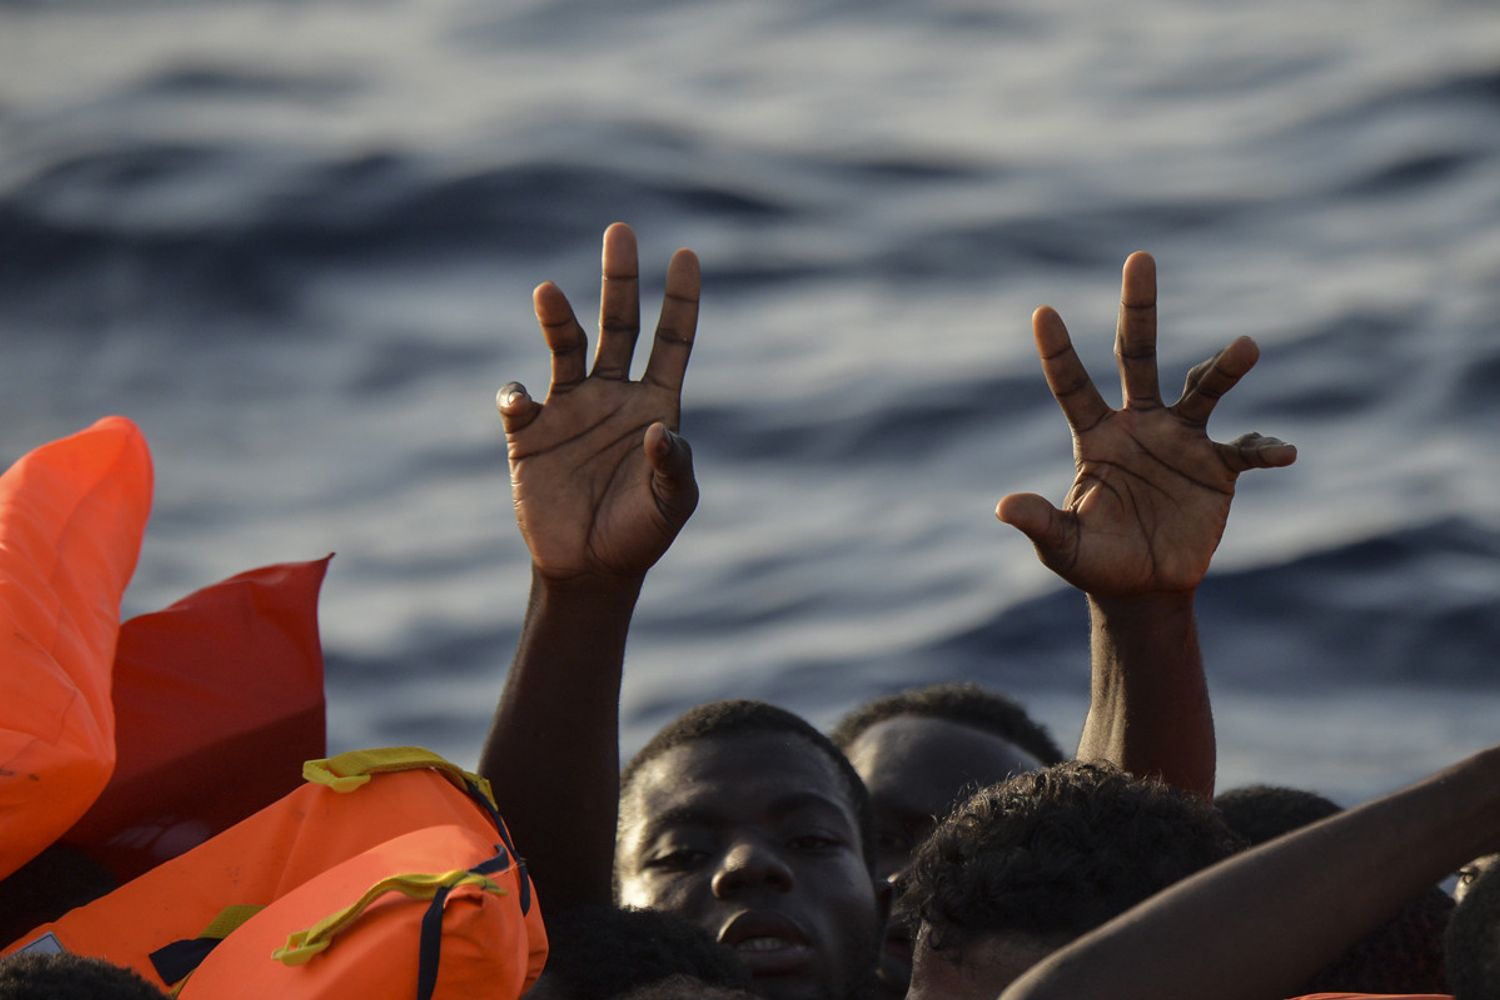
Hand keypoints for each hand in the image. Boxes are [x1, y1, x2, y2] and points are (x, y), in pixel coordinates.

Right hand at [498, 223, 700, 582]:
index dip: (681, 300)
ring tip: (548, 291)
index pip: (672, 341)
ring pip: (565, 347)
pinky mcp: (529, 433)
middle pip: (619, 324)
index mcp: (655, 406)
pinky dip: (514, 395)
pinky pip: (517, 401)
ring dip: (557, 318)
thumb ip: (674, 468)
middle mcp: (613, 395)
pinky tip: (520, 403)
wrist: (587, 570)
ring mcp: (569, 409)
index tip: (685, 254)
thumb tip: (658, 431)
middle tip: (620, 231)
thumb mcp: (670, 505)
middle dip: (621, 279)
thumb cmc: (638, 535)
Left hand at [997, 252, 1295, 596]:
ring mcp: (1182, 440)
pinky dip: (1265, 449)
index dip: (1058, 352)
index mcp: (1096, 436)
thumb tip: (1003, 508)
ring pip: (1202, 389)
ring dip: (1224, 369)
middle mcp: (1140, 424)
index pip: (1072, 386)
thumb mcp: (1063, 546)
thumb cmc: (1095, 561)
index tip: (1042, 311)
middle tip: (1140, 258)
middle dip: (1139, 309)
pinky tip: (1282, 452)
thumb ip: (1040, 522)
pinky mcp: (1218, 468)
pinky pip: (1244, 451)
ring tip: (1247, 347)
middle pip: (1139, 355)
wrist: (1145, 587)